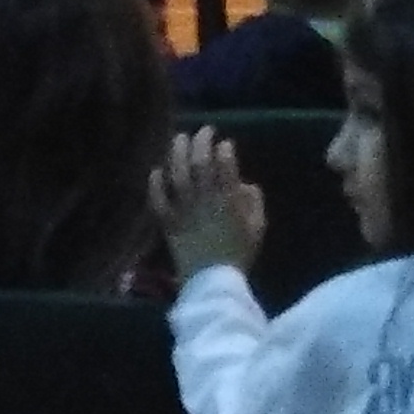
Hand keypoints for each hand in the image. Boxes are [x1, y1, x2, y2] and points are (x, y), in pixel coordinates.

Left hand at [150, 126, 265, 280]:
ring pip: (178, 175)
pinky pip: (159, 200)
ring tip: (180, 139)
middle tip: (204, 131)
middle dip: (202, 142)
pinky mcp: (169, 222)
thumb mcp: (257, 227)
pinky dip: (156, 185)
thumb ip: (253, 201)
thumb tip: (242, 183)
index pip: (225, 165)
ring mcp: (184, 210)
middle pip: (200, 163)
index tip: (225, 143)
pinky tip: (156, 171)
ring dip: (178, 153)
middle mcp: (205, 200)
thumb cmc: (238, 254)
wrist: (213, 283)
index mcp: (229, 201)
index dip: (224, 149)